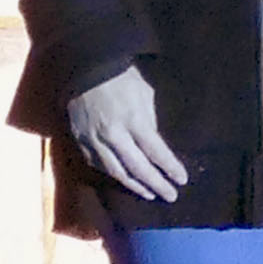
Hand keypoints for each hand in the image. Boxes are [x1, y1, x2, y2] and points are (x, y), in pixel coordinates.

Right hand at [64, 71, 188, 208]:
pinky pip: (97, 164)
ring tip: (149, 193)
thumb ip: (150, 121)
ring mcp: (94, 140)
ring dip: (135, 186)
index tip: (182, 179)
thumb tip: (155, 144)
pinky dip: (112, 175)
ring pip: (116, 172)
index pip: (156, 151)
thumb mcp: (144, 93)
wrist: (85, 68)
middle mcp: (113, 134)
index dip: (170, 168)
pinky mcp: (80, 141)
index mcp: (133, 119)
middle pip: (138, 168)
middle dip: (156, 184)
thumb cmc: (121, 77)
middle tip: (171, 196)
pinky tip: (123, 179)